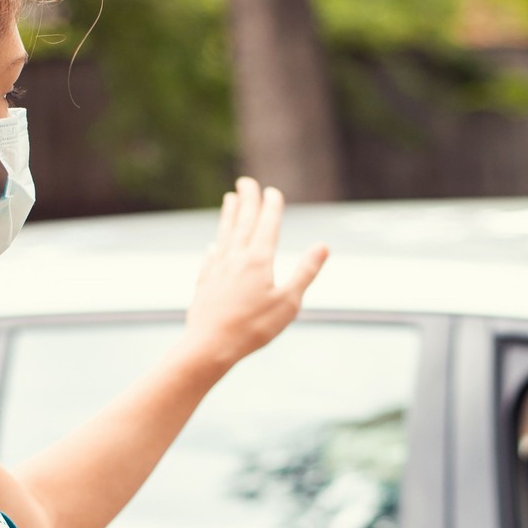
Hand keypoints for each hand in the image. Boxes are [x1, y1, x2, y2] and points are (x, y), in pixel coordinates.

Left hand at [181, 176, 328, 370]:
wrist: (209, 346)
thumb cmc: (253, 328)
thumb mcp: (288, 302)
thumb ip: (305, 272)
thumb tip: (323, 246)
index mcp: (258, 260)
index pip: (267, 225)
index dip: (271, 206)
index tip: (272, 191)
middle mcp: (236, 258)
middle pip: (242, 222)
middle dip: (246, 200)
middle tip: (246, 181)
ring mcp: (217, 269)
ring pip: (224, 235)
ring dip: (229, 216)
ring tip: (229, 200)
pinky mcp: (205, 284)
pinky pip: (211, 258)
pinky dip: (215, 247)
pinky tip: (213, 246)